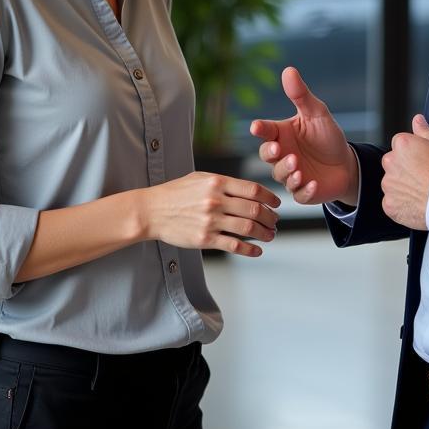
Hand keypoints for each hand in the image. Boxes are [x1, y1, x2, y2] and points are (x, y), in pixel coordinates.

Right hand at [144, 172, 280, 257]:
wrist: (152, 211)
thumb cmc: (176, 193)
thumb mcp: (200, 178)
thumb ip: (224, 182)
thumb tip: (249, 190)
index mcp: (217, 182)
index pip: (253, 189)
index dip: (270, 197)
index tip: (276, 203)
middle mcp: (216, 200)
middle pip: (255, 209)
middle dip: (271, 217)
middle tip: (276, 221)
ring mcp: (211, 221)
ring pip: (248, 228)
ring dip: (264, 233)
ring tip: (270, 235)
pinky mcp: (204, 239)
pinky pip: (234, 246)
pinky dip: (250, 250)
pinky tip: (257, 250)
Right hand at [251, 66, 358, 205]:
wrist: (346, 164)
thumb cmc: (327, 136)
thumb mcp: (317, 113)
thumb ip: (301, 95)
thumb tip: (288, 70)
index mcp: (281, 135)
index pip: (266, 130)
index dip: (260, 129)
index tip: (257, 126)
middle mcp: (282, 155)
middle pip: (267, 155)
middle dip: (271, 153)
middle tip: (280, 150)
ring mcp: (290, 175)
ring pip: (281, 175)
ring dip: (287, 172)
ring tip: (298, 167)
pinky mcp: (302, 192)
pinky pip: (298, 194)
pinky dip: (305, 190)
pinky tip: (312, 184)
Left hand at [380, 115, 428, 229]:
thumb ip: (425, 130)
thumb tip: (418, 120)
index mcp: (402, 145)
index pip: (400, 143)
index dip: (412, 151)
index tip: (422, 159)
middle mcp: (391, 163)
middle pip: (394, 162)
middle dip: (405, 167)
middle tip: (424, 175)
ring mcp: (389, 185)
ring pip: (392, 182)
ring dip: (402, 185)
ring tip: (423, 189)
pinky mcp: (390, 204)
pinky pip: (392, 202)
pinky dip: (402, 204)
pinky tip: (418, 202)